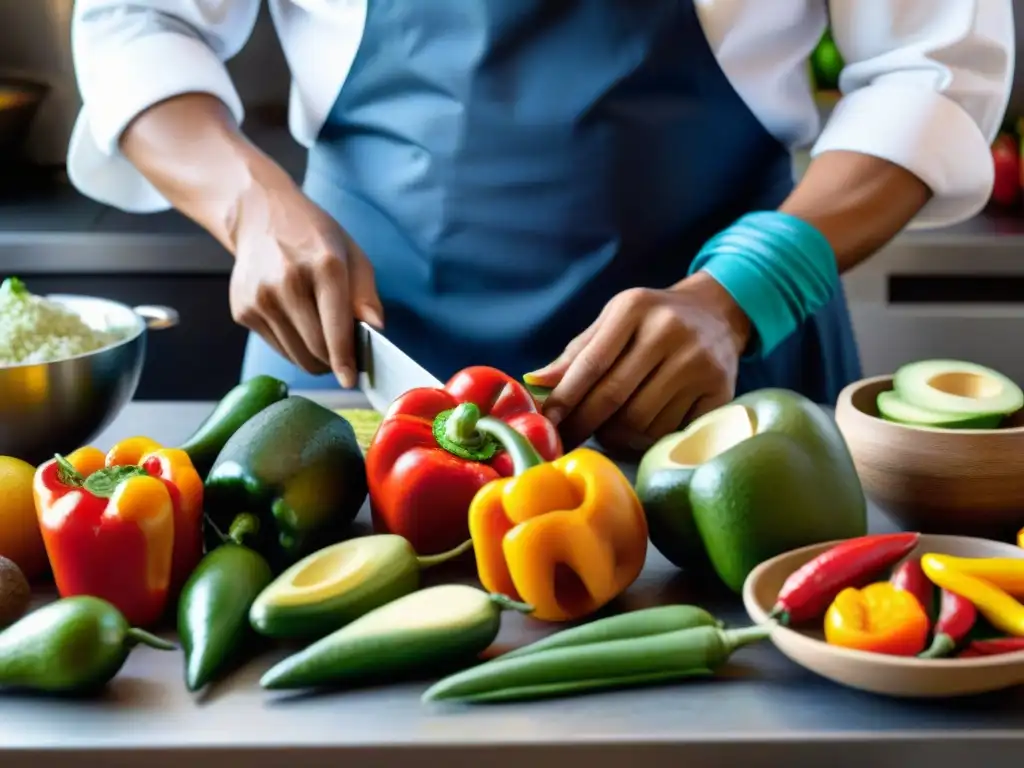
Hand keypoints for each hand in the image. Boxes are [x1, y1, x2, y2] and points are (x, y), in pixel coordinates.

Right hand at [227, 154, 382, 386]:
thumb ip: (366, 296)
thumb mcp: (352, 255)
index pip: (335, 328)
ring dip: (315, 358)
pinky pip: (277, 347)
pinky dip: (293, 346)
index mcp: (324, 266)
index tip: (351, 380)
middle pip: (316, 349)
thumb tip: (375, 330)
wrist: (260, 215)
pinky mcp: (242, 310)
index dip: (344, 361)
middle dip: (334, 361)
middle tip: (344, 357)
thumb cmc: (314, 238)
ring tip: (322, 339)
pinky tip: (296, 321)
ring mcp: (260, 298)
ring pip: (295, 355)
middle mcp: (288, 282)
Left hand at [529, 272, 750, 452]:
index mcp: (635, 308)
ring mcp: (699, 362)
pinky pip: (668, 431)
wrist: (718, 314)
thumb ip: (578, 353)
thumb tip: (536, 383)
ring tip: (611, 425)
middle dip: (584, 423)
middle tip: (568, 439)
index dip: (565, 399)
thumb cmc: (653, 320)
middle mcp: (669, 331)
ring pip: (640, 421)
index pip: (591, 363)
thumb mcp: (614, 321)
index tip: (545, 424)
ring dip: (616, 433)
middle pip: (614, 396)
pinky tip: (641, 427)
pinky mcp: (720, 390)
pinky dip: (646, 438)